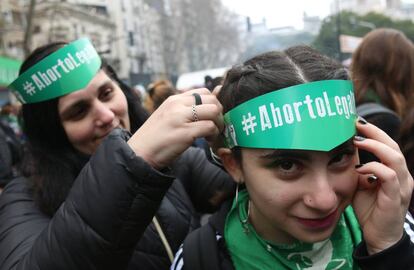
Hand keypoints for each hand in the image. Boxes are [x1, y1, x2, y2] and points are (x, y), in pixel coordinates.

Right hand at [127, 88, 223, 168]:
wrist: (139, 154)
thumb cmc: (156, 138)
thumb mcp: (170, 117)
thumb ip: (189, 108)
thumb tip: (216, 93)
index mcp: (173, 99)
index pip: (203, 92)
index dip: (212, 104)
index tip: (210, 118)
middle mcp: (177, 105)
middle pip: (212, 100)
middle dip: (219, 114)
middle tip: (215, 127)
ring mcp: (180, 118)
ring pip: (214, 111)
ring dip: (218, 124)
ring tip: (211, 135)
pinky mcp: (185, 132)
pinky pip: (210, 127)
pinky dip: (214, 135)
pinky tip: (208, 141)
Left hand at [352, 119, 412, 253]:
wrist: (377, 236)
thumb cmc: (369, 208)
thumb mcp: (360, 183)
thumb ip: (356, 167)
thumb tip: (342, 149)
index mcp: (394, 170)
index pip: (387, 144)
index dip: (373, 132)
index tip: (355, 121)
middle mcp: (402, 176)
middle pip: (392, 146)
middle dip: (374, 132)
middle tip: (356, 124)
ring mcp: (401, 187)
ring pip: (395, 158)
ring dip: (375, 146)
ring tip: (357, 140)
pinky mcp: (395, 198)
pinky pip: (389, 177)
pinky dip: (374, 168)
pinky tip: (359, 168)